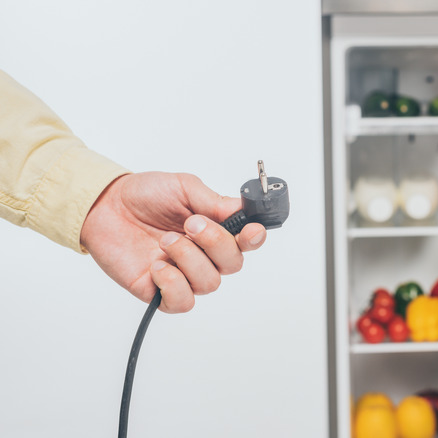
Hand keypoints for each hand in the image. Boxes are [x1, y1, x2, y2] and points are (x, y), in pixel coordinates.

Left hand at [80, 172, 265, 312]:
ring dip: (189, 258)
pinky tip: (159, 265)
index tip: (251, 231)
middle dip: (216, 243)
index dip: (254, 239)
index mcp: (215, 230)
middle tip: (191, 224)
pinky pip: (183, 301)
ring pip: (209, 282)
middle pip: (233, 264)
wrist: (105, 206)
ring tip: (166, 241)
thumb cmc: (144, 196)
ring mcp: (184, 274)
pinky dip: (174, 283)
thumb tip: (241, 210)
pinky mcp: (160, 291)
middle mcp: (204, 255)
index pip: (247, 242)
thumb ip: (214, 201)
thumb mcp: (183, 187)